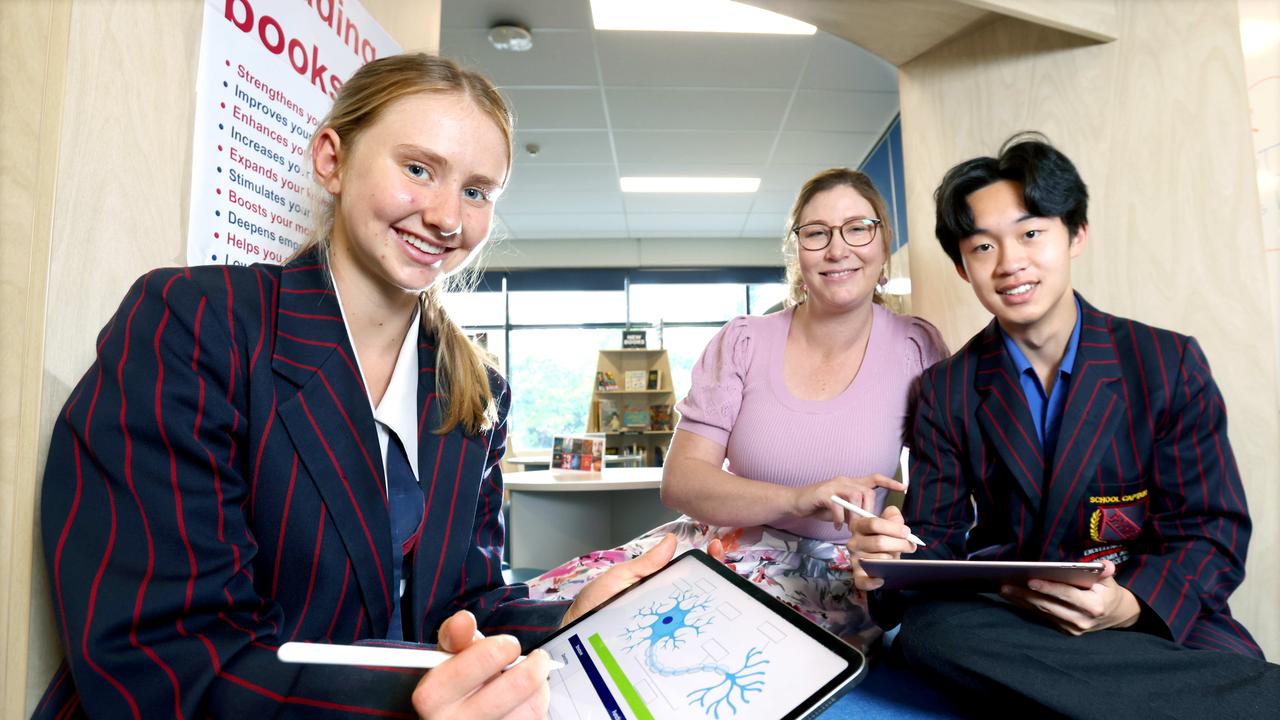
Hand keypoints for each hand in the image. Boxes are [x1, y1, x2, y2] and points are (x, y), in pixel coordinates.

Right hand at [411, 610, 551, 718]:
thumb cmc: (456, 686)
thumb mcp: (448, 659)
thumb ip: (456, 635)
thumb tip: (463, 619)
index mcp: (433, 695)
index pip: (485, 658)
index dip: (505, 646)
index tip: (509, 646)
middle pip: (518, 684)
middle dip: (534, 664)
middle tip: (535, 659)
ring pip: (533, 703)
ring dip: (539, 685)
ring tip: (531, 679)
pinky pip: (536, 718)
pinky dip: (539, 703)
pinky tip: (528, 700)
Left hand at [560, 534, 725, 627]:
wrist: (578, 637)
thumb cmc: (595, 607)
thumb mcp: (620, 578)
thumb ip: (646, 564)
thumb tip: (671, 540)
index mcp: (658, 584)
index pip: (689, 571)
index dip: (706, 558)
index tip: (716, 547)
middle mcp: (666, 604)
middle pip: (699, 591)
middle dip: (717, 576)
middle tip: (722, 562)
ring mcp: (667, 625)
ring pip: (698, 613)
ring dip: (714, 600)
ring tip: (724, 584)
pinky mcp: (664, 645)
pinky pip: (687, 637)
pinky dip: (701, 629)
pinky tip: (710, 620)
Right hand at [791, 474, 905, 529]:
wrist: (796, 502)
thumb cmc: (821, 506)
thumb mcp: (842, 508)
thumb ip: (855, 511)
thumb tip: (870, 522)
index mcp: (851, 483)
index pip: (874, 478)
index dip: (889, 482)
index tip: (903, 487)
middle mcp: (844, 480)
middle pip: (866, 490)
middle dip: (868, 509)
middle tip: (865, 525)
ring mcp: (833, 485)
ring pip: (854, 495)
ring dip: (855, 514)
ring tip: (851, 527)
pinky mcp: (822, 493)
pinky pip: (837, 505)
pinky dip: (839, 518)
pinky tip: (837, 526)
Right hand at [847, 505, 917, 590]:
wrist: (880, 555)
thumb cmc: (884, 538)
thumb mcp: (888, 523)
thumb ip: (892, 516)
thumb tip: (896, 520)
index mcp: (859, 526)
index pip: (873, 524)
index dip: (893, 528)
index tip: (906, 532)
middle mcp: (853, 542)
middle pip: (878, 542)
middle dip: (899, 544)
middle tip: (911, 546)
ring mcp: (854, 559)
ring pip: (878, 560)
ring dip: (892, 560)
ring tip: (898, 559)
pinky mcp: (857, 575)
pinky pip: (862, 581)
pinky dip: (872, 582)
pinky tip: (882, 579)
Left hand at [999, 560, 1141, 634]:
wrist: (1115, 615)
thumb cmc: (1107, 592)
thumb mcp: (1109, 580)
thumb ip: (1104, 572)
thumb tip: (1106, 566)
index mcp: (1094, 607)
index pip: (1067, 595)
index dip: (1048, 588)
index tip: (1030, 580)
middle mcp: (1081, 620)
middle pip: (1048, 605)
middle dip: (1025, 595)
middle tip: (1006, 584)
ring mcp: (1071, 628)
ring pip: (1041, 612)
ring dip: (1020, 601)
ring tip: (1004, 589)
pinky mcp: (1064, 630)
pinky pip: (1042, 617)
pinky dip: (1026, 606)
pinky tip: (1012, 597)